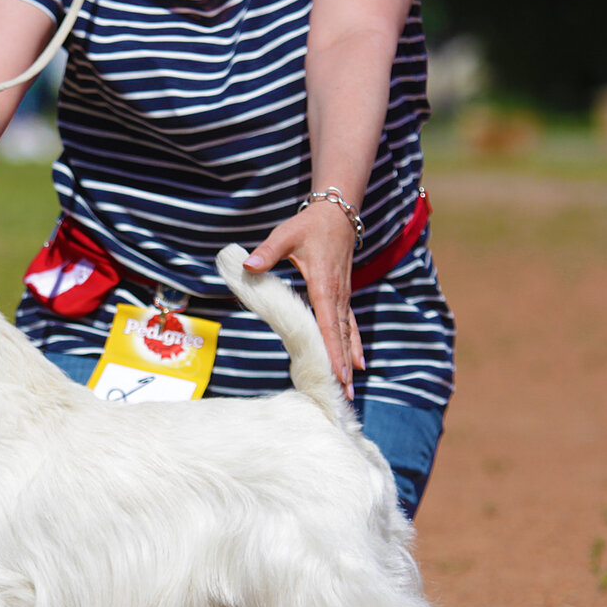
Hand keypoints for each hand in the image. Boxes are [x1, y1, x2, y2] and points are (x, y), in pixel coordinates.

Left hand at [242, 204, 365, 400]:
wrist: (337, 213)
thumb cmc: (309, 226)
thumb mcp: (285, 235)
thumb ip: (267, 253)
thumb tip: (249, 266)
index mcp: (324, 287)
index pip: (328, 324)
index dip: (332, 349)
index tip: (336, 372)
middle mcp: (337, 297)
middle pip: (341, 337)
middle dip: (343, 366)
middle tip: (344, 393)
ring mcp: (343, 298)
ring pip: (347, 335)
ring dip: (349, 361)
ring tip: (351, 387)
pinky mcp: (343, 296)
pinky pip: (350, 326)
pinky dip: (353, 346)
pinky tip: (358, 362)